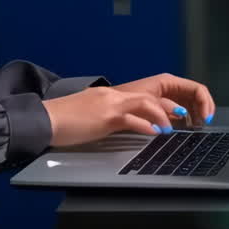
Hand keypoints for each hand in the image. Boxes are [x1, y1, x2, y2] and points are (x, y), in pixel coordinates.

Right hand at [41, 86, 174, 147]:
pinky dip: (146, 125)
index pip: (141, 95)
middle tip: (183, 117)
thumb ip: (108, 117)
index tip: (172, 115)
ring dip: (162, 115)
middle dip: (169, 106)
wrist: (45, 120)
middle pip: (149, 95)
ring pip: (145, 103)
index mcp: (109, 96)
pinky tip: (155, 133)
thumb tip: (123, 125)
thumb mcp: (90, 116)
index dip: (160, 104)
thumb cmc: (64, 121)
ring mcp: (109, 105)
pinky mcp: (105, 117)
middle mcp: (112, 96)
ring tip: (171, 129)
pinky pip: (131, 119)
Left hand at [113, 74, 215, 128]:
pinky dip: (186, 120)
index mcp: (168, 82)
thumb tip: (181, 116)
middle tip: (204, 126)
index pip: (197, 89)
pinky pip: (180, 112)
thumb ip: (164, 109)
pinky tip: (185, 128)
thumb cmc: (123, 99)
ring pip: (190, 105)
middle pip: (196, 96)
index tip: (206, 119)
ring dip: (196, 116)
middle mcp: (170, 87)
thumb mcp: (146, 103)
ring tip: (196, 129)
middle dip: (203, 110)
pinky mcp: (162, 107)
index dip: (205, 103)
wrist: (105, 106)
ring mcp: (167, 97)